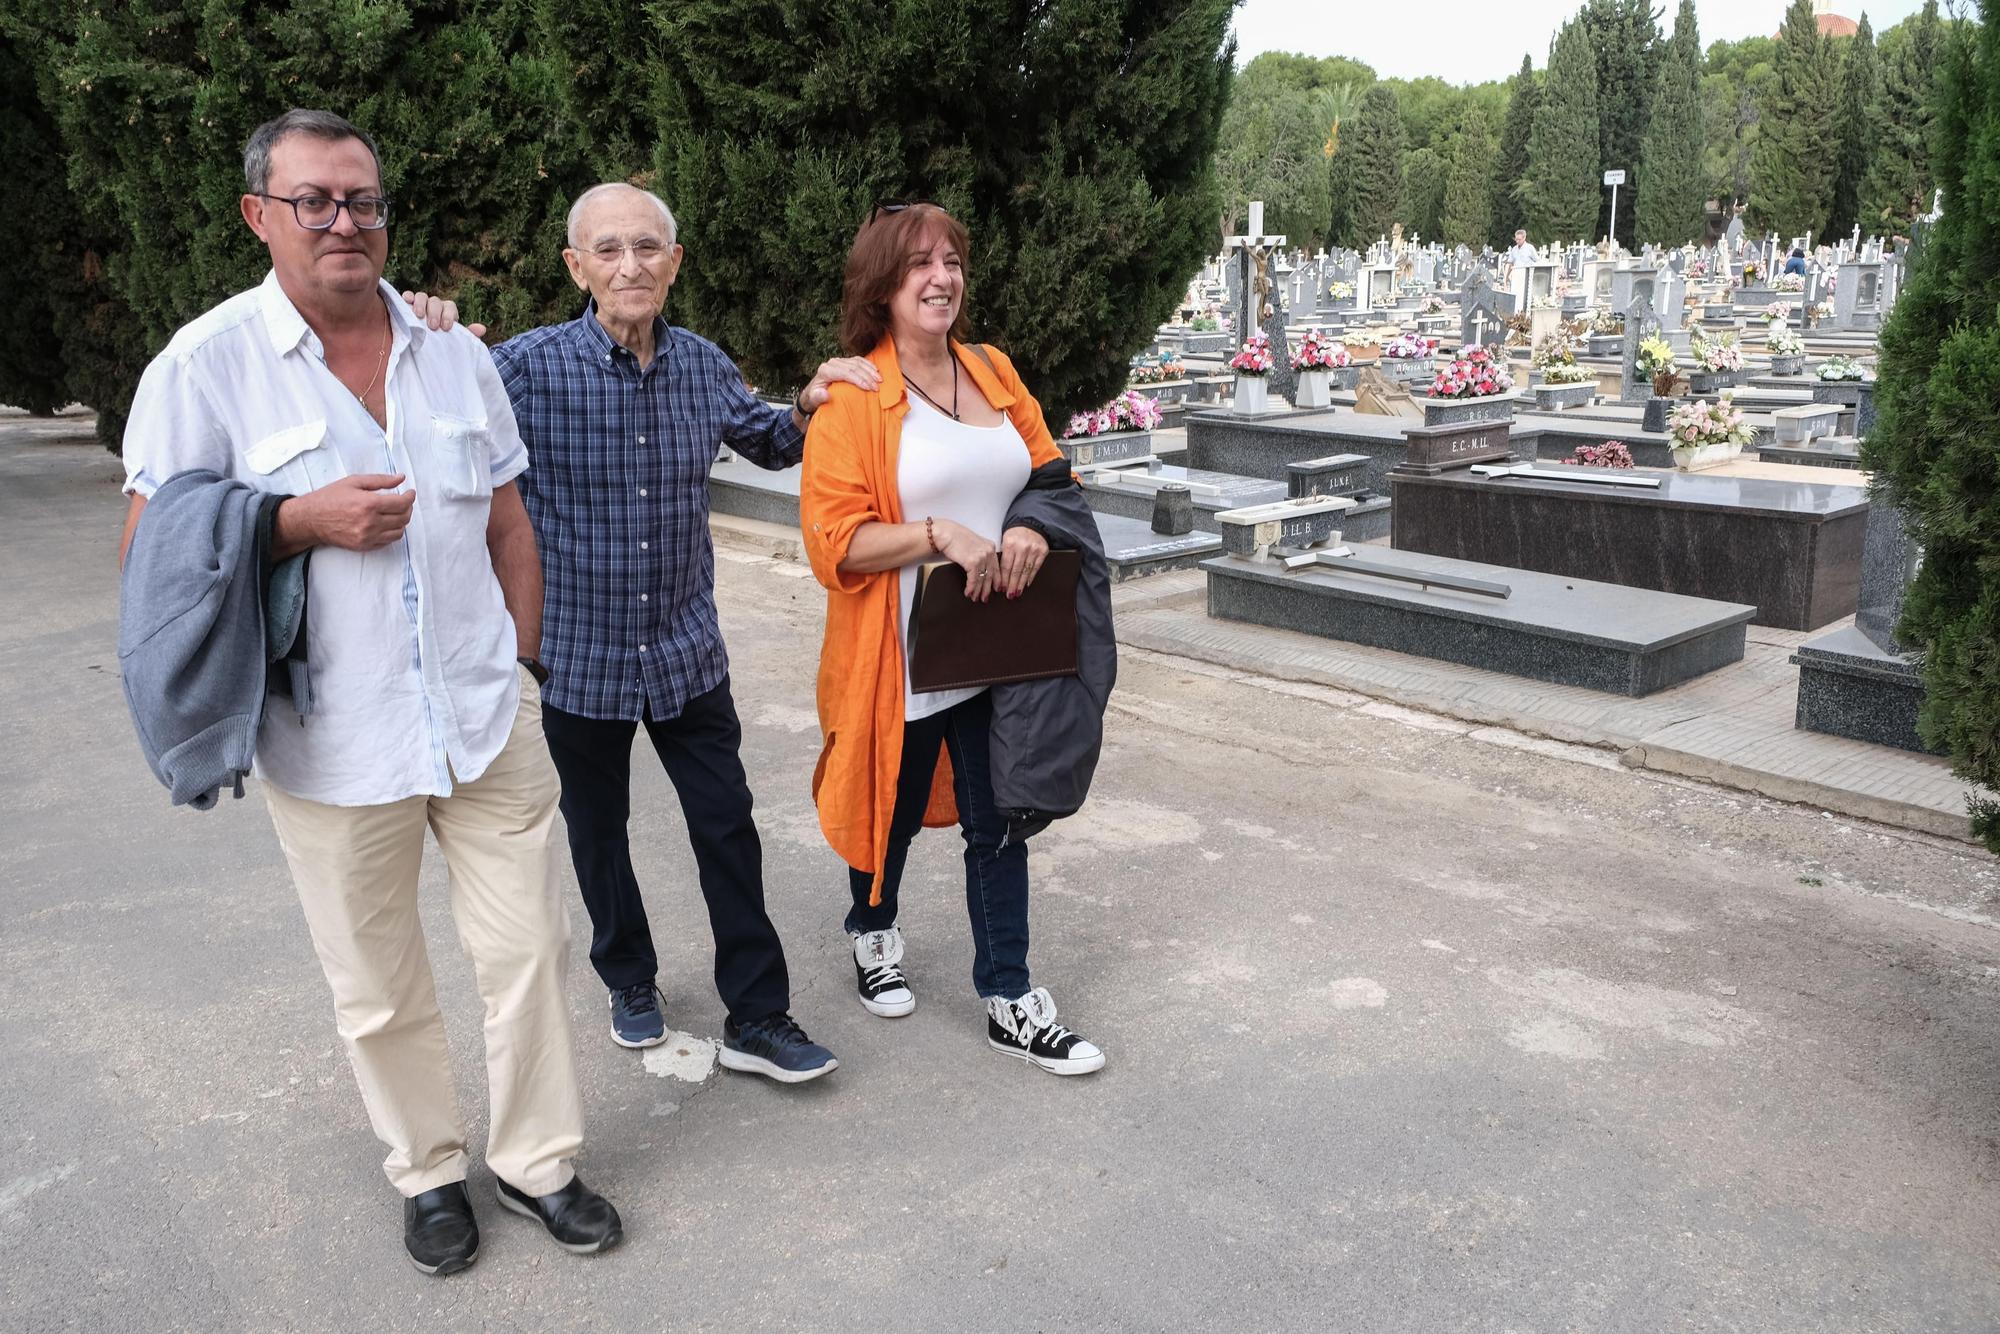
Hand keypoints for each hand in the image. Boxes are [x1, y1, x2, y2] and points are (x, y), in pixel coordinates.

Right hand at [290, 474, 416, 551]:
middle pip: (404, 518)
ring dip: (402, 521)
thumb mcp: (354, 481)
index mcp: (369, 504)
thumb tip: (401, 478)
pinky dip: (392, 532)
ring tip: (395, 512)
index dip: (410, 497)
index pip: (402, 503)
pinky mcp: (364, 546)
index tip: (410, 493)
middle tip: (403, 501)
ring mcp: (368, 537)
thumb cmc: (330, 497)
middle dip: (408, 508)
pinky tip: (386, 523)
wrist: (311, 519)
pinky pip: (388, 541)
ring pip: (399, 531)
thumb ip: (380, 480)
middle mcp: (371, 522)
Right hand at [400, 290, 487, 339]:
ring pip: (422, 296)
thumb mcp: (455, 339)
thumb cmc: (442, 340)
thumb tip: (482, 329)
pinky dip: (407, 297)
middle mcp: (434, 305)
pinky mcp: (407, 305)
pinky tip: (406, 302)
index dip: (448, 315)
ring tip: (419, 316)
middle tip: (433, 326)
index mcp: (447, 311)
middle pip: (435, 301)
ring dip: (421, 304)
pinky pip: (408, 296)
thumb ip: (468, 334)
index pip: (449, 306)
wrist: (425, 344)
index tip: (446, 327)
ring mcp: (420, 303)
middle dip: (435, 312)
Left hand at [798, 356, 881, 414]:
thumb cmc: (815, 397)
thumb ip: (818, 397)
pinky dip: (869, 365)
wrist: (815, 390)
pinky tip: (877, 371)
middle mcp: (832, 363)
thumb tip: (826, 394)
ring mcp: (839, 360)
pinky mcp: (845, 361)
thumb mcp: (814, 399)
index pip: (845, 373)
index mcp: (825, 370)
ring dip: (870, 371)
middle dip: (867, 376)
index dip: (858, 379)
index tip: (869, 388)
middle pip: (853, 367)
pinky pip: (859, 360)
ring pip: (858, 362)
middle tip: (877, 387)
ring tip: (880, 380)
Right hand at [932, 519, 999, 602]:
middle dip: (987, 589)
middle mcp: (989, 552)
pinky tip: (968, 593)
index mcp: (990, 547)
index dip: (996, 580)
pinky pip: (973, 580)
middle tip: (985, 598)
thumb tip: (982, 570)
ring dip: (978, 591)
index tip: (997, 589)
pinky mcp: (973, 562)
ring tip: (975, 598)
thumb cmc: (956, 539)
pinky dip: (971, 588)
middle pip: (991, 575)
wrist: (946, 534)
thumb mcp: (974, 545)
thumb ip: (981, 554)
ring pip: (982, 579)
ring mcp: (982, 557)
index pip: (997, 567)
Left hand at [997, 525, 1048, 597]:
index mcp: (1010, 544)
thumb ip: (1003, 557)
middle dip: (1012, 585)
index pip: (1006, 566)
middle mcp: (1022, 547)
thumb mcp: (1005, 541)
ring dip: (1021, 584)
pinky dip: (1031, 577)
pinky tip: (1027, 584)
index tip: (1001, 588)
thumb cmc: (1015, 535)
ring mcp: (1033, 549)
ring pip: (1026, 571)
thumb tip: (999, 577)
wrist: (1030, 524)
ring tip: (1017, 592)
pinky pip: (1036, 567)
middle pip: (1016, 570)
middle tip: (1010, 594)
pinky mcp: (1042, 551)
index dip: (1003, 579)